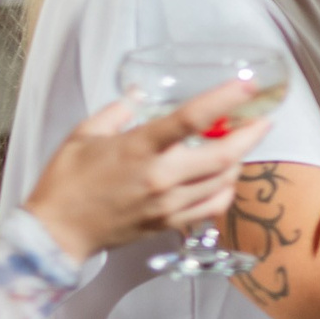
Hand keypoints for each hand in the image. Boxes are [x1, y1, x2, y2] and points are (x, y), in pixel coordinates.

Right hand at [22, 82, 268, 259]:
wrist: (57, 232)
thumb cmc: (66, 181)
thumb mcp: (84, 134)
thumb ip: (117, 111)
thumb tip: (139, 95)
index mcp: (139, 148)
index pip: (190, 119)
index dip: (223, 100)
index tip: (247, 86)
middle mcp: (160, 177)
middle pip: (222, 156)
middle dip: (251, 136)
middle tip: (263, 121)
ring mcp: (168, 204)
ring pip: (223, 182)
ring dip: (238, 161)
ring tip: (241, 145)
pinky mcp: (169, 224)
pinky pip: (212, 208)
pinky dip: (226, 191)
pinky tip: (224, 178)